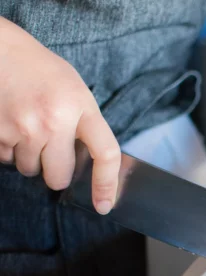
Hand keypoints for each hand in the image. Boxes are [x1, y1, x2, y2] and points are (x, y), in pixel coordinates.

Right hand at [0, 17, 119, 213]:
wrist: (1, 50)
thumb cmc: (42, 71)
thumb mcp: (75, 91)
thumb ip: (84, 124)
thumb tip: (89, 165)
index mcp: (81, 106)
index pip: (106, 153)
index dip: (107, 184)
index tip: (104, 205)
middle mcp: (54, 120)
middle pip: (59, 177)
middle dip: (56, 171)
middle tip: (51, 149)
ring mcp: (22, 128)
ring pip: (30, 170)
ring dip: (30, 157)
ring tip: (28, 125)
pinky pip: (6, 159)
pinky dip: (9, 148)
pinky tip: (10, 124)